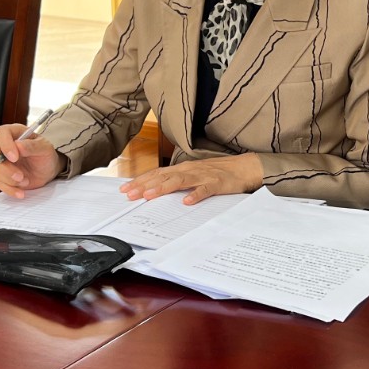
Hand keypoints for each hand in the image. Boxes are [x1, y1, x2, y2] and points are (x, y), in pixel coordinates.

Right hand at [0, 124, 62, 197]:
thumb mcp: (45, 148)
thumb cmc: (45, 155)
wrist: (47, 170)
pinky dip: (8, 189)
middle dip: (5, 168)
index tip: (14, 157)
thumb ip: (32, 146)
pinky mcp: (0, 174)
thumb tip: (18, 146)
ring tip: (25, 181)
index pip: (2, 133)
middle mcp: (3, 145)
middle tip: (20, 176)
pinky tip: (20, 192)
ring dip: (8, 180)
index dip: (5, 144)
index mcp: (14, 133)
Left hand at [121, 153, 263, 205]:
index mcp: (183, 168)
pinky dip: (195, 195)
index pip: (157, 173)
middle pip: (163, 176)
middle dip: (145, 185)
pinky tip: (187, 202)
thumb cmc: (218, 172)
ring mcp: (203, 176)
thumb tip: (157, 190)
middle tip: (129, 194)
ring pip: (180, 181)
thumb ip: (178, 181)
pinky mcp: (217, 184)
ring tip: (149, 195)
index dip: (140, 180)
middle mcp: (190, 170)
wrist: (244, 167)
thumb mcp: (195, 175)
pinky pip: (205, 190)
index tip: (125, 189)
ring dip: (163, 188)